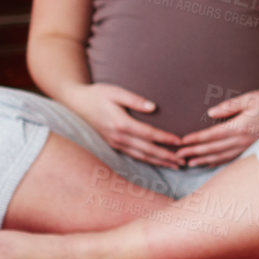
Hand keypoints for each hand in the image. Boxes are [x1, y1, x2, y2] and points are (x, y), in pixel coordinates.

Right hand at [63, 83, 184, 167]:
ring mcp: (114, 143)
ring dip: (159, 162)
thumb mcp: (115, 92)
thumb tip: (153, 107)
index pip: (148, 134)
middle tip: (183, 162)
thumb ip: (135, 100)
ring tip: (175, 166)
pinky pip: (132, 156)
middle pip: (147, 150)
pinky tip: (157, 162)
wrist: (74, 103)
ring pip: (140, 156)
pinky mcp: (112, 145)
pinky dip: (147, 161)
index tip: (180, 142)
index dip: (165, 139)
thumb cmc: (97, 94)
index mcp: (121, 124)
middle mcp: (118, 137)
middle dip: (166, 157)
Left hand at [175, 88, 258, 167]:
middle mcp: (242, 139)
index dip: (196, 139)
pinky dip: (218, 162)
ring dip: (203, 160)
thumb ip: (230, 106)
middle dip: (194, 152)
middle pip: (213, 148)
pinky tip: (209, 163)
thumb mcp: (251, 98)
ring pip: (221, 156)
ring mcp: (247, 145)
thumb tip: (211, 113)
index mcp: (240, 126)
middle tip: (177, 156)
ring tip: (189, 163)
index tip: (182, 142)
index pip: (212, 135)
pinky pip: (231, 158)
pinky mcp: (251, 147)